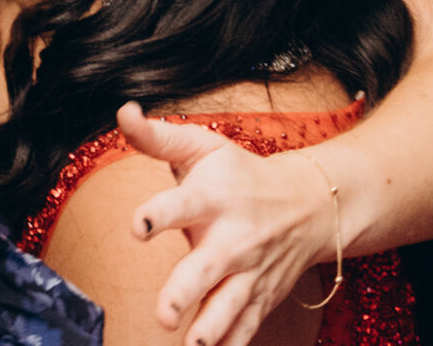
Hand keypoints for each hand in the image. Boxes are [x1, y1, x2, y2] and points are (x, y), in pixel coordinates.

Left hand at [119, 102, 334, 345]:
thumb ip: (157, 137)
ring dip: (212, 327)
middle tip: (163, 314)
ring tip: (192, 344)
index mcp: (212, 198)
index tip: (138, 226)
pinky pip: (248, 325)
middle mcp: (232, 238)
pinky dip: (235, 343)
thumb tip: (122, 110)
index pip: (182, 205)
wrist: (310, 205)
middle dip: (185, 291)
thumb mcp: (202, 147)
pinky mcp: (260, 295)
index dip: (158, 214)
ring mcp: (249, 272)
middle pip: (207, 267)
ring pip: (231, 304)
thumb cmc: (239, 173)